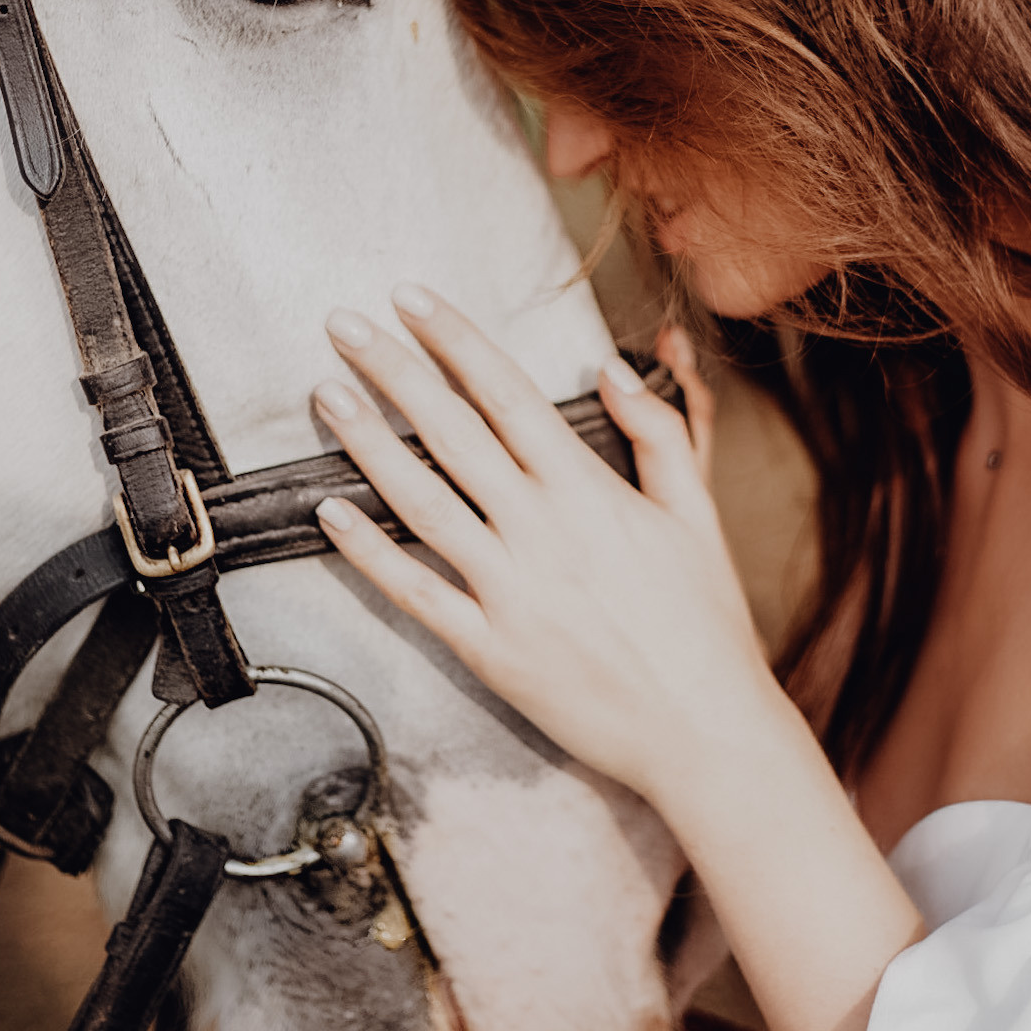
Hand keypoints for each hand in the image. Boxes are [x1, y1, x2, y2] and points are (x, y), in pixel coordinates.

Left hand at [311, 289, 778, 804]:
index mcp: (589, 490)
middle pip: (451, 431)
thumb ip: (660, 430)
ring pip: (420, 501)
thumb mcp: (697, 512)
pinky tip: (328, 512)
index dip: (454, 339)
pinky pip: (414, 590)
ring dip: (364, 444)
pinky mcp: (486, 648)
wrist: (704, 732)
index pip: (507, 392)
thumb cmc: (706, 624)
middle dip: (393, 370)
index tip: (412, 299)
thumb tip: (614, 367)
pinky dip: (367, 550)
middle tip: (344, 324)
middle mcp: (540, 530)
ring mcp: (508, 590)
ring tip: (324, 395)